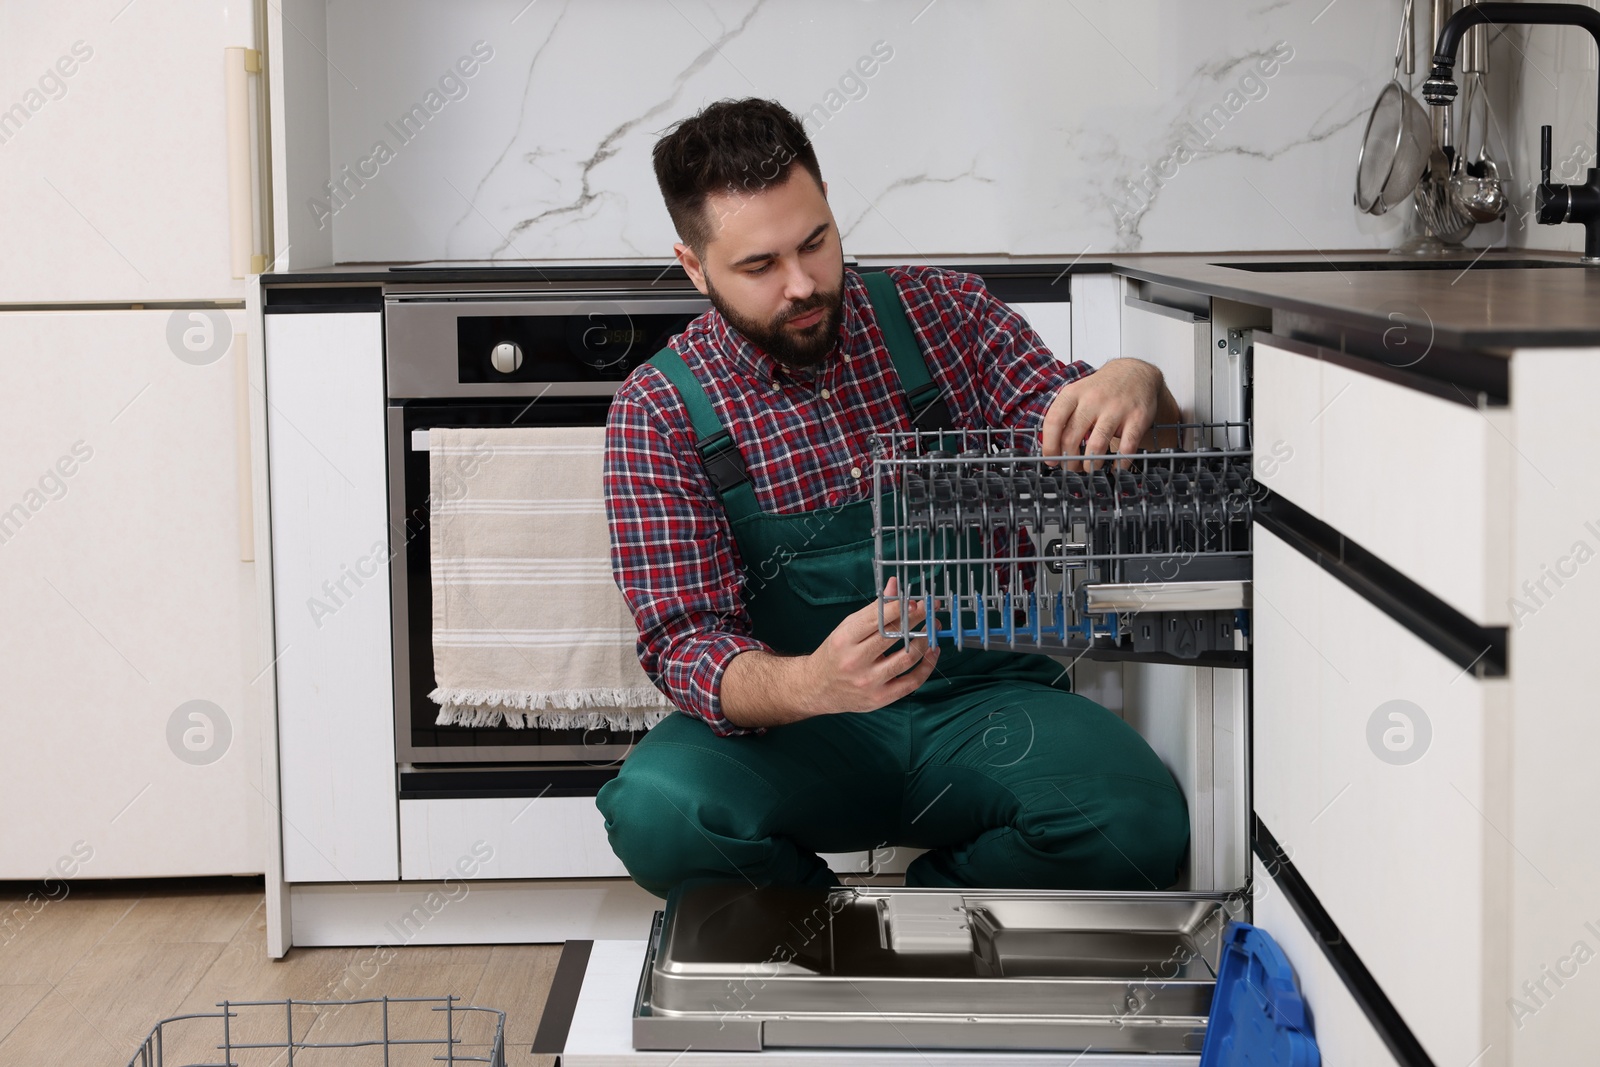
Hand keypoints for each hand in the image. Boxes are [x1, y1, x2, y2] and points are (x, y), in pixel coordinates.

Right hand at [802, 576, 940, 714]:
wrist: (818, 688)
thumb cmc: (835, 653)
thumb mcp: (847, 627)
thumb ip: (873, 609)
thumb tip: (895, 585)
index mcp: (845, 639)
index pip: (877, 620)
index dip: (899, 608)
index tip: (915, 600)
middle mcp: (856, 661)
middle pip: (894, 637)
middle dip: (917, 619)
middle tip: (930, 609)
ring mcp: (869, 682)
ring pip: (907, 659)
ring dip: (925, 640)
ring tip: (932, 629)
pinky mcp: (880, 698)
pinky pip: (912, 682)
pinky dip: (927, 666)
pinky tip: (933, 652)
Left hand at [1040, 358, 1180, 470]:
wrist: (1135, 372)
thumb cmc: (1102, 389)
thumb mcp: (1077, 393)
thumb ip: (1064, 418)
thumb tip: (1053, 450)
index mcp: (1073, 393)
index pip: (1053, 421)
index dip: (1049, 445)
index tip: (1051, 460)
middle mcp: (1093, 400)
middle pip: (1072, 438)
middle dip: (1069, 461)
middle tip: (1072, 468)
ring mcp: (1116, 409)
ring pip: (1096, 446)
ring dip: (1091, 464)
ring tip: (1090, 468)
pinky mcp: (1137, 418)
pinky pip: (1126, 448)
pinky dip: (1119, 463)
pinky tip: (1115, 467)